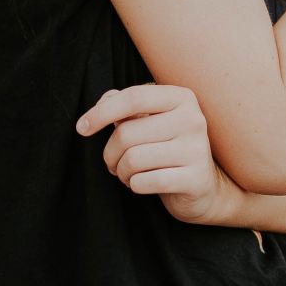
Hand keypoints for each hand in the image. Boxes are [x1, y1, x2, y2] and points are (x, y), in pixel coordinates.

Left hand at [74, 83, 233, 225]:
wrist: (203, 187)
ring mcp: (197, 149)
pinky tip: (142, 183)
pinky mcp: (195, 179)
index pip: (133, 97)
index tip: (82, 127)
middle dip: (110, 153)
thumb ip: (126, 105)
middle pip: (127, 133)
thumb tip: (104, 101)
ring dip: (122, 171)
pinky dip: (134, 185)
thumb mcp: (150, 121)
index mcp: (181, 98)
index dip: (101, 112)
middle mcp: (193, 119)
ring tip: (129, 173)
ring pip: (133, 159)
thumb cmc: (168, 149)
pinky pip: (144, 182)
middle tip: (114, 162)